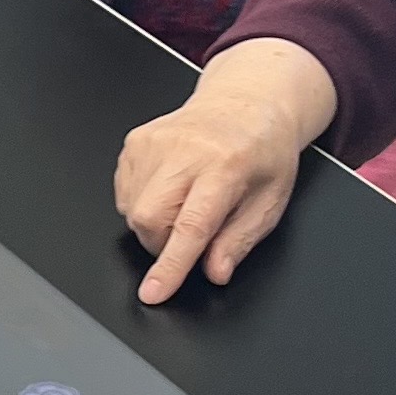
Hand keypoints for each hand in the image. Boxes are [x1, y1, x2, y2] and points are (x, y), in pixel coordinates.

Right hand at [113, 38, 338, 304]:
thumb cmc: (262, 151)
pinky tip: (170, 188)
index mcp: (226, 165)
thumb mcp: (270, 201)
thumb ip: (240, 240)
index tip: (154, 292)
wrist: (247, 102)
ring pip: (132, 210)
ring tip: (185, 203)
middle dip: (163, 243)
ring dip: (155, 223)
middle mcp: (185, 149)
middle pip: (148, 218)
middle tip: (191, 234)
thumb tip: (214, 271)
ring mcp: (154, 141)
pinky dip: (142, 203)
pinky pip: (124, 193)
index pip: (191, 225)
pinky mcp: (135, 141)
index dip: (171, 264)